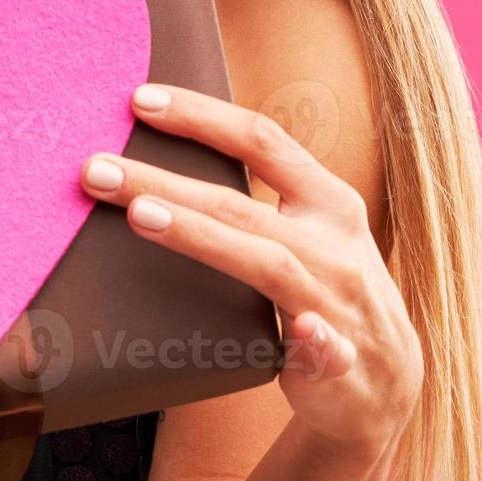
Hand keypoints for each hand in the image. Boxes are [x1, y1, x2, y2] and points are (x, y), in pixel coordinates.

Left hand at [81, 84, 423, 460]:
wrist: (386, 380)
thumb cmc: (328, 291)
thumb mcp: (312, 233)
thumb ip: (255, 204)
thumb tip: (164, 174)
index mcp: (326, 201)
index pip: (262, 140)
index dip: (202, 116)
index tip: (139, 100)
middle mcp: (333, 242)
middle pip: (238, 203)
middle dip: (162, 182)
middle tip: (95, 170)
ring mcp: (338, 301)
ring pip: (267, 264)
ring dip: (204, 238)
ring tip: (143, 218)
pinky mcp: (340, 362)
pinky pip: (330, 348)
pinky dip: (317, 340)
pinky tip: (299, 332)